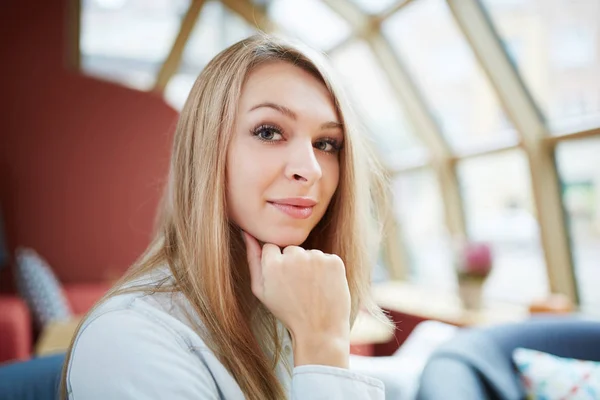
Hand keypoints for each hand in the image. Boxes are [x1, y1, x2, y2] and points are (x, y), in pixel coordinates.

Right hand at [243, 231, 350, 367]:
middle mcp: (295, 256)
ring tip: (311, 290)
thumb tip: (246, 232)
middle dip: (293, 263)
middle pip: (291, 249)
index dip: (276, 264)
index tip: (282, 280)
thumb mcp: (261, 290)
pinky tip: (323, 287)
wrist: (320, 330)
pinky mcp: (334, 261)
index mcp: (273, 264)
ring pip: (309, 253)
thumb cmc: (287, 311)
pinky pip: (326, 258)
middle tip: (297, 288)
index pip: (271, 247)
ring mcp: (317, 257)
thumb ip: (252, 259)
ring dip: (310, 266)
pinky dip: (326, 270)